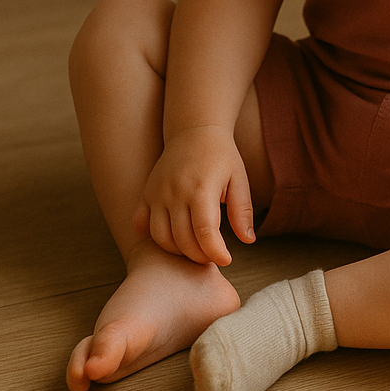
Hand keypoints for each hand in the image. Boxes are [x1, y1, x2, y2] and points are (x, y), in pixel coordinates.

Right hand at [134, 126, 254, 265]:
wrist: (195, 131)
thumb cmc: (222, 156)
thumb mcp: (239, 179)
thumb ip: (242, 211)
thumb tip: (248, 241)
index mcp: (201, 189)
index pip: (205, 233)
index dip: (215, 252)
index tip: (226, 260)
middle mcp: (175, 192)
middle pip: (182, 240)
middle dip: (200, 256)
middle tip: (213, 255)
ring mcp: (157, 193)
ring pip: (160, 237)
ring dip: (178, 251)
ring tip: (195, 248)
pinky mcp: (146, 193)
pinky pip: (141, 225)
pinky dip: (154, 237)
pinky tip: (172, 236)